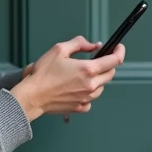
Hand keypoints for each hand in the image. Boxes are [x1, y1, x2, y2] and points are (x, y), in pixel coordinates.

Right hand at [10, 36, 125, 120]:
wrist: (32, 96)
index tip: (118, 48)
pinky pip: (91, 99)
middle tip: (96, 60)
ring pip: (102, 87)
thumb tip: (94, 45)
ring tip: (81, 75)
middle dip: (107, 65)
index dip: (119, 52)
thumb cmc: (43, 74)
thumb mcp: (59, 49)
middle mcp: (91, 85)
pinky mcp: (81, 107)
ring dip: (97, 79)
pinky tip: (77, 88)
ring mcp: (87, 98)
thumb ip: (79, 43)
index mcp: (88, 69)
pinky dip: (88, 93)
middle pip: (110, 74)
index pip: (114, 61)